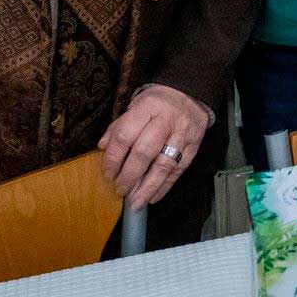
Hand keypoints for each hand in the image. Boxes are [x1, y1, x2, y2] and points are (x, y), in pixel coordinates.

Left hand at [99, 84, 208, 207]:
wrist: (190, 94)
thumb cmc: (156, 103)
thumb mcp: (135, 106)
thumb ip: (118, 127)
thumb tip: (103, 148)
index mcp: (146, 108)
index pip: (125, 135)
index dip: (113, 158)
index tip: (108, 174)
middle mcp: (165, 120)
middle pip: (145, 152)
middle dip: (130, 176)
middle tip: (120, 190)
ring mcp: (182, 134)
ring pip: (164, 165)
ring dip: (148, 187)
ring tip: (135, 202)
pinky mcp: (194, 146)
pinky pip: (179, 170)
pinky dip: (165, 186)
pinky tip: (153, 197)